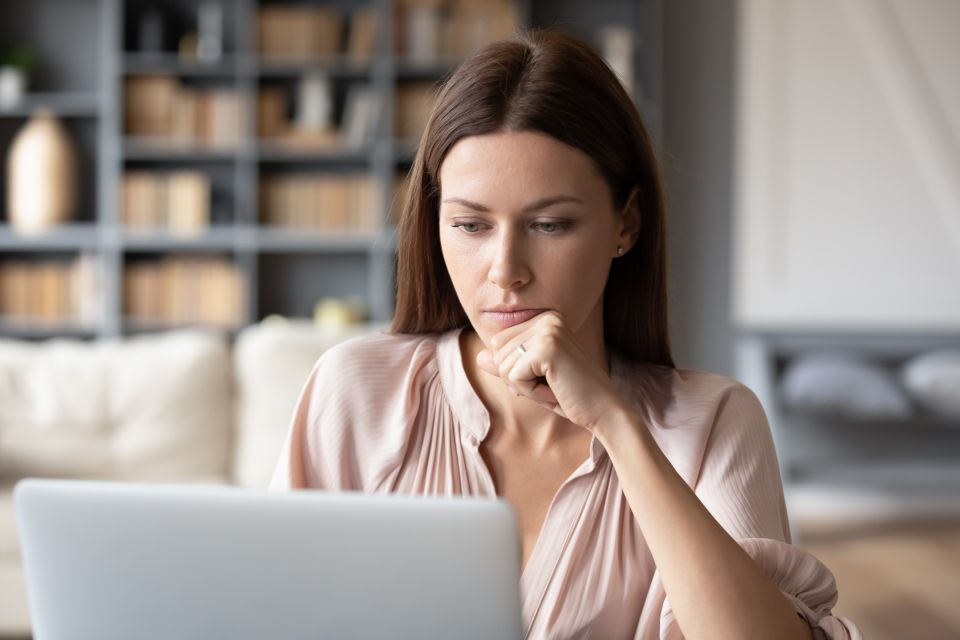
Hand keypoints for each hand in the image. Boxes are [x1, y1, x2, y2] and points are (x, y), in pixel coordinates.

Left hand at [476, 310, 624, 431]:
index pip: (499, 342)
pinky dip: (529, 392)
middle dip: (516, 378)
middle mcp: (547, 317)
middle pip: (497, 351)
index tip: (545, 376)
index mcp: (545, 318)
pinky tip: (554, 391)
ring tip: (553, 386)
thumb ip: (507, 365)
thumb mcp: (532, 378)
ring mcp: (547, 330)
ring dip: (524, 386)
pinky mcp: (546, 348)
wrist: (604, 411)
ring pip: (502, 365)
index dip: (515, 369)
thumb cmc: (570, 395)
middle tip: (550, 383)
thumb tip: (479, 358)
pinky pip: (512, 377)